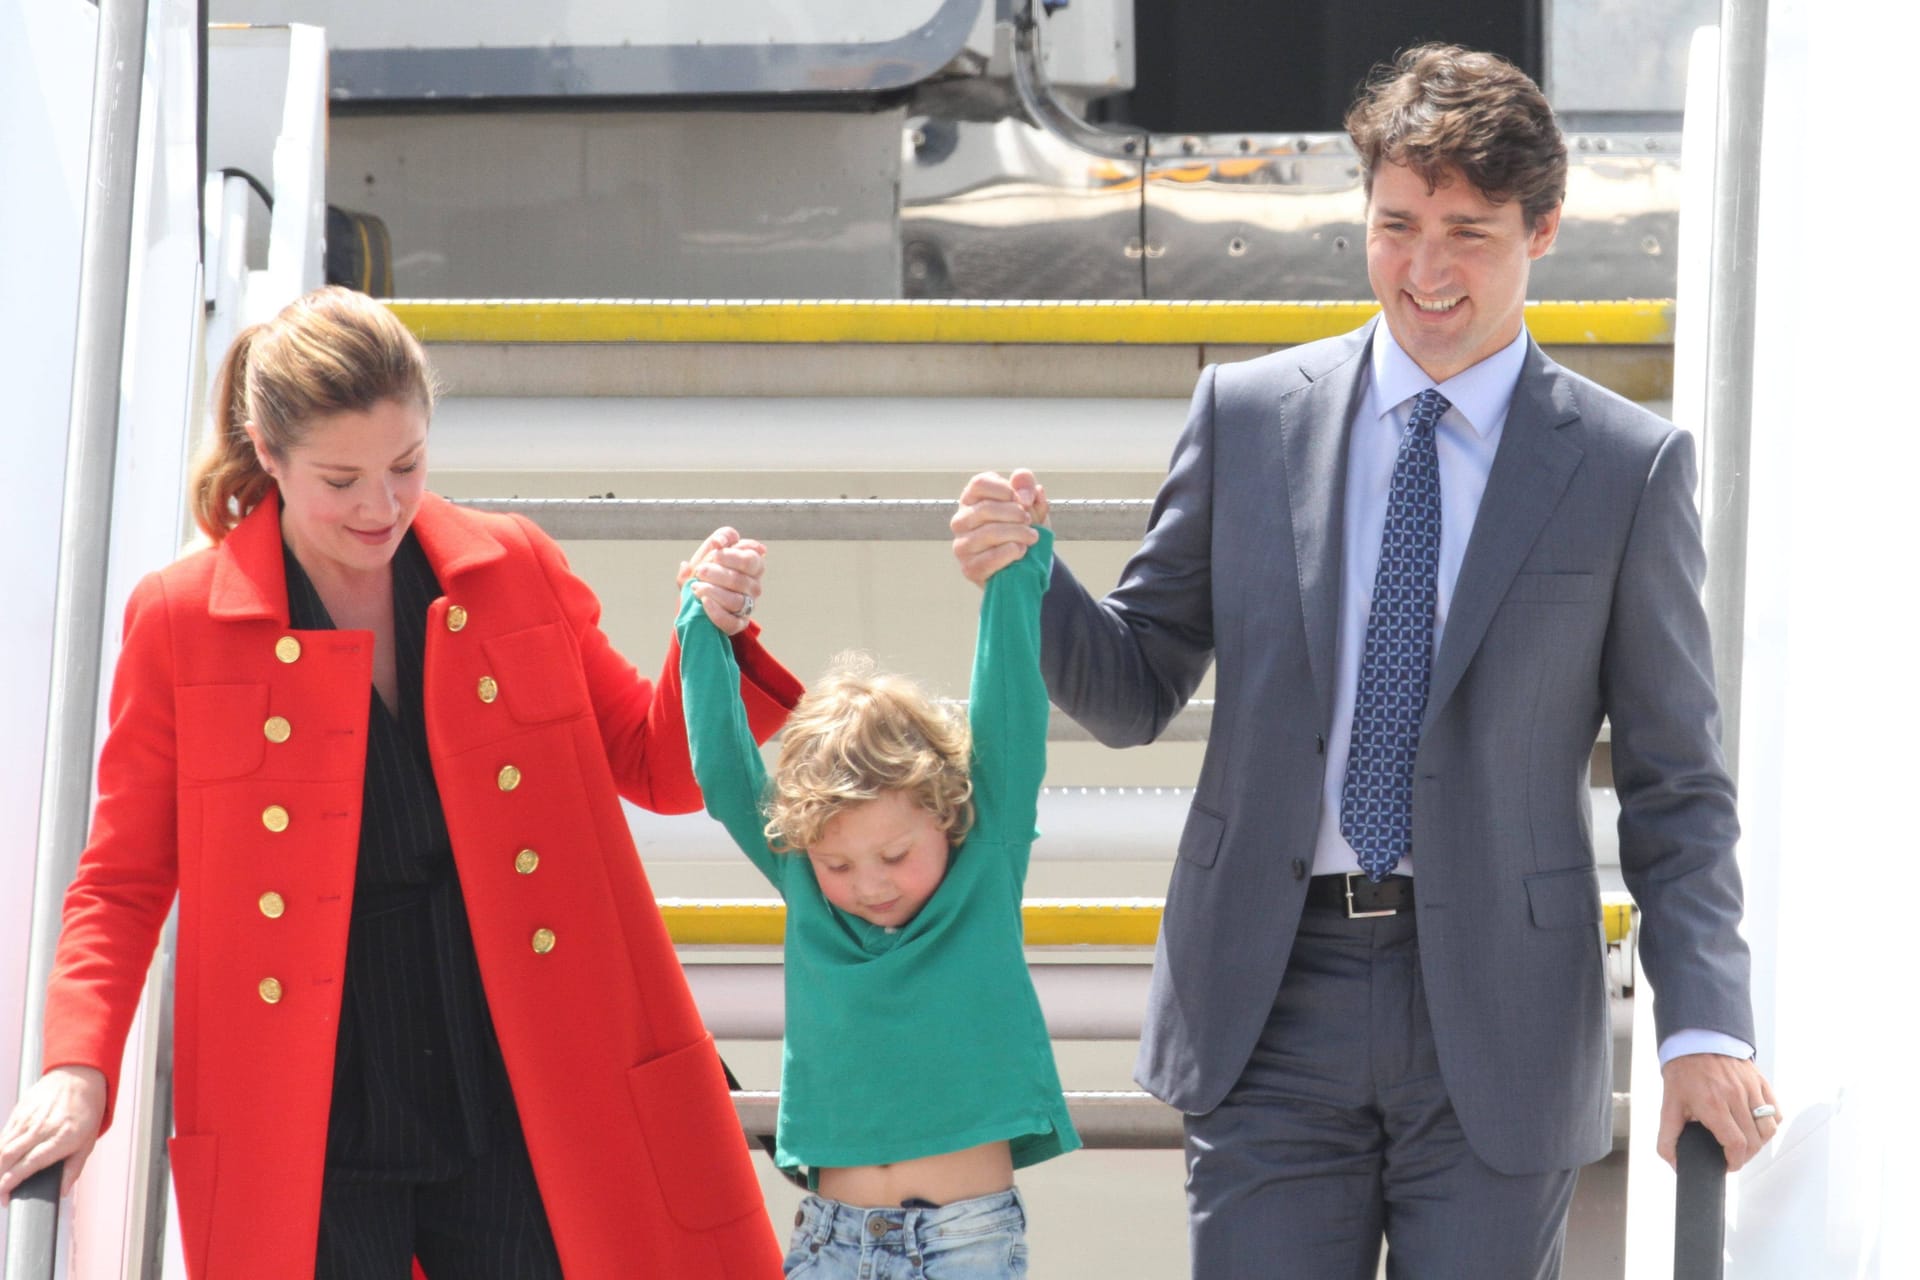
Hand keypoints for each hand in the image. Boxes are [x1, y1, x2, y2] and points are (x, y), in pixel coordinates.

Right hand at [0, 1065, 106, 1201]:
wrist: (79, 1075)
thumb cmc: (88, 1109)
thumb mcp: (89, 1141)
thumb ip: (74, 1168)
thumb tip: (62, 1191)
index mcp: (62, 1137)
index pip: (30, 1163)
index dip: (12, 1181)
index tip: (4, 1195)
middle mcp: (42, 1128)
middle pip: (9, 1157)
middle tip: (0, 1195)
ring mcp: (28, 1119)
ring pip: (2, 1147)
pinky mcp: (19, 1111)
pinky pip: (3, 1135)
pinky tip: (1, 1161)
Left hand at [679, 527, 766, 636]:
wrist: (697, 598)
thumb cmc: (708, 571)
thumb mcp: (708, 553)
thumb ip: (714, 543)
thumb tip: (717, 541)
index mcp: (753, 565)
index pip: (750, 560)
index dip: (733, 556)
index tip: (714, 553)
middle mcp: (754, 586)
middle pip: (741, 580)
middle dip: (718, 574)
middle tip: (700, 571)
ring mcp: (748, 606)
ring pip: (736, 601)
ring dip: (714, 593)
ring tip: (696, 587)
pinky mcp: (738, 624)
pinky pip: (731, 622)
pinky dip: (717, 613)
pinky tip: (704, 602)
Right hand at [950, 469, 1048, 586]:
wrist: (1027, 562)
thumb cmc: (1023, 526)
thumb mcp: (1030, 501)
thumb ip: (1026, 485)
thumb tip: (1019, 484)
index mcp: (971, 499)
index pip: (979, 484)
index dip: (1005, 489)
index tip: (1022, 500)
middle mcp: (960, 521)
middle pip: (986, 509)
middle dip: (1015, 514)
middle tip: (1029, 521)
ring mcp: (962, 545)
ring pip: (989, 533)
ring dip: (1017, 534)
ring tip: (1031, 537)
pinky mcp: (969, 568)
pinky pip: (990, 558)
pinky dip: (1011, 553)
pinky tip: (1021, 550)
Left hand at [1657, 1053, 1779, 1172]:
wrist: (1694, 1040)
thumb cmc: (1682, 1072)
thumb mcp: (1668, 1106)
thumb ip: (1668, 1138)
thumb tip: (1674, 1163)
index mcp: (1713, 1105)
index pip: (1737, 1144)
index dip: (1735, 1162)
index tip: (1728, 1165)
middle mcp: (1736, 1097)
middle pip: (1754, 1141)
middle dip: (1745, 1156)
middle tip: (1733, 1156)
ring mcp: (1750, 1088)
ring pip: (1769, 1128)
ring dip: (1760, 1142)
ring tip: (1745, 1143)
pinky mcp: (1760, 1081)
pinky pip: (1775, 1111)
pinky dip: (1769, 1124)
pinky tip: (1755, 1126)